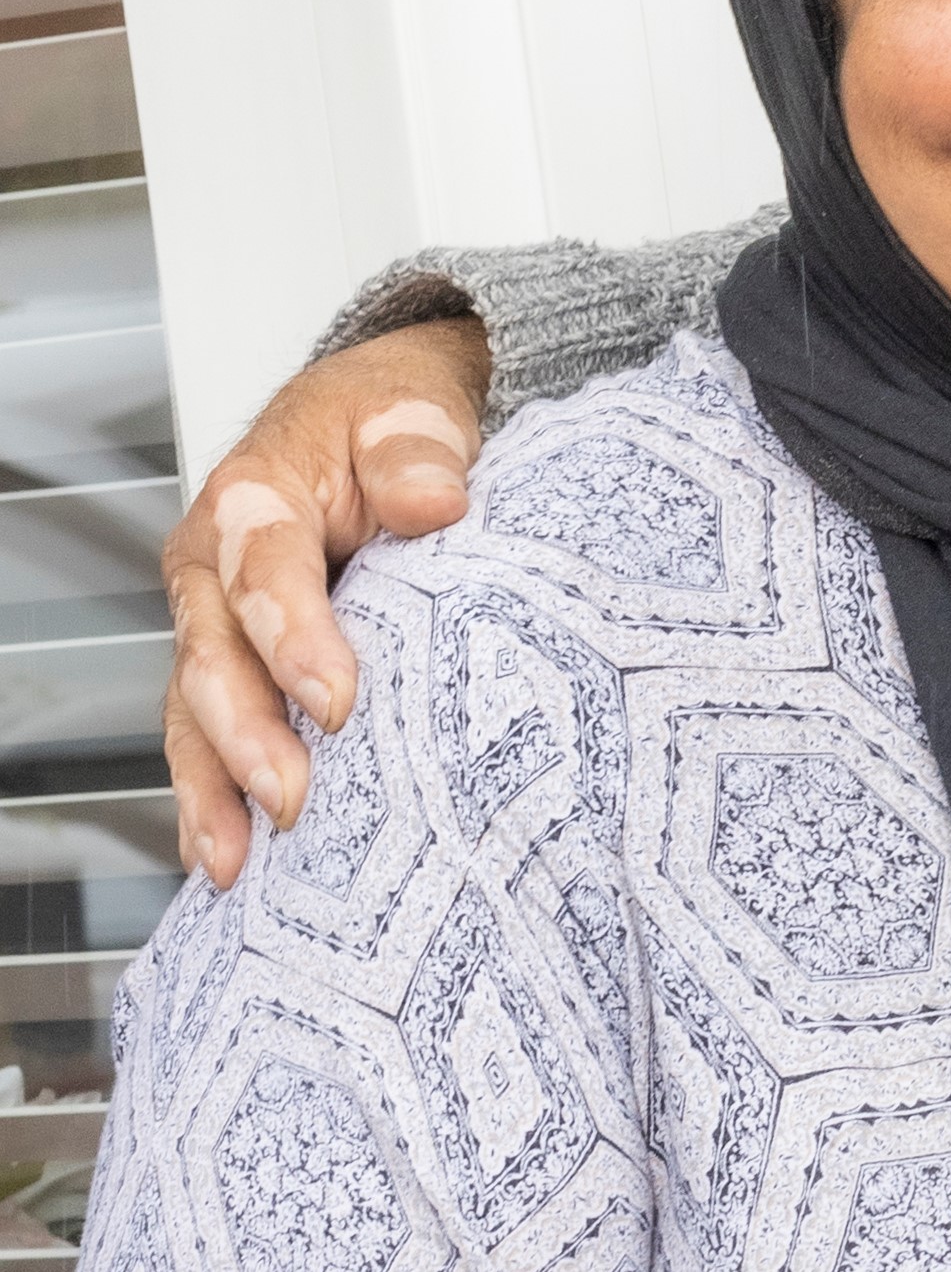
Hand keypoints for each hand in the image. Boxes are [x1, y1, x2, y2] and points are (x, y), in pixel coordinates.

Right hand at [161, 319, 490, 884]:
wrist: (369, 421)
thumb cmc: (384, 422)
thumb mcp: (409, 412)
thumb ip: (415, 452)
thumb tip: (434, 501)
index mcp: (252, 501)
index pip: (266, 575)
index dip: (295, 640)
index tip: (339, 700)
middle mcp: (215, 568)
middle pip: (214, 661)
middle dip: (249, 737)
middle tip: (293, 799)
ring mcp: (216, 623)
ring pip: (196, 713)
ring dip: (215, 787)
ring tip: (236, 858)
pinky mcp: (236, 665)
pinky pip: (208, 735)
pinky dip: (215, 795)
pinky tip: (231, 856)